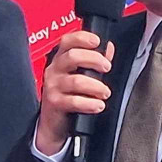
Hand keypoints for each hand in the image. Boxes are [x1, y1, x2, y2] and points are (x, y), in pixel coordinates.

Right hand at [35, 30, 113, 154]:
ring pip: (76, 81)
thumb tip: (108, 48)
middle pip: (73, 56)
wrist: (54, 123)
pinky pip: (74, 101)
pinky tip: (98, 105)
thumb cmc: (69, 96)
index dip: (82, 38)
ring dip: (96, 86)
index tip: (97, 41)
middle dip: (94, 60)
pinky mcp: (54, 102)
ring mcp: (53, 86)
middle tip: (107, 68)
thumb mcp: (81, 75)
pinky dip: (90, 104)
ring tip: (105, 93)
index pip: (68, 41)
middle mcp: (54, 70)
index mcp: (60, 59)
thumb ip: (95, 61)